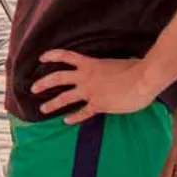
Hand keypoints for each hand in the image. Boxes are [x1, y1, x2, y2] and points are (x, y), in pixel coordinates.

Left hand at [30, 51, 157, 124]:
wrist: (142, 79)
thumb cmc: (135, 68)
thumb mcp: (118, 62)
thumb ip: (110, 66)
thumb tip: (114, 68)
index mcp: (90, 64)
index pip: (66, 56)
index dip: (52, 56)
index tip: (41, 58)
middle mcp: (85, 77)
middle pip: (58, 78)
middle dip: (44, 83)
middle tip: (33, 88)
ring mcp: (90, 91)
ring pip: (65, 98)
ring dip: (52, 104)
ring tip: (42, 109)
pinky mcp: (98, 104)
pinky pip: (82, 112)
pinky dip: (73, 117)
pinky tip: (66, 121)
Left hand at [164, 116, 176, 176]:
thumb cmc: (174, 121)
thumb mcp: (163, 134)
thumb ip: (159, 145)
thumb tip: (150, 150)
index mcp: (170, 155)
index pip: (165, 174)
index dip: (161, 176)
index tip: (158, 175)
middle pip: (176, 176)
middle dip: (172, 176)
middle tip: (169, 174)